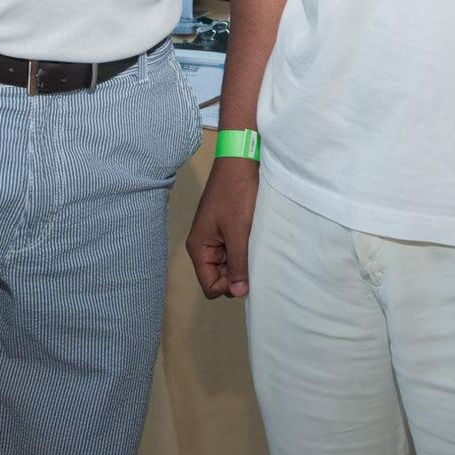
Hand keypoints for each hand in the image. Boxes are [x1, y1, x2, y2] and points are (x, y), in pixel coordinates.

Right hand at [186, 157, 258, 298]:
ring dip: (243, 260)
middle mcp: (204, 245)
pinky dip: (245, 249)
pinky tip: (256, 239)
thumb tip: (239, 293)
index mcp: (198, 247)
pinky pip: (234, 250)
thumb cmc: (236, 194)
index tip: (247, 272)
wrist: (240, 161)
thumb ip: (237, 264)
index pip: (211, 286)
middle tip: (254, 258)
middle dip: (237, 273)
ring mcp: (215, 236)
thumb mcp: (238, 232)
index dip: (229, 286)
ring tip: (256, 246)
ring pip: (229, 264)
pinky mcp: (226, 228)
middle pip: (219, 277)